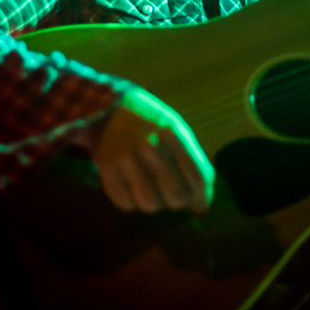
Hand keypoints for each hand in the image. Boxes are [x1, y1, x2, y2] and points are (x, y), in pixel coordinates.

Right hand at [78, 87, 214, 213]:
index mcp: (173, 132)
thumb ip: (193, 160)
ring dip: (155, 202)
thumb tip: (203, 204)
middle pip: (176, 195)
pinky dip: (131, 201)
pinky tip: (132, 188)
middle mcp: (150, 145)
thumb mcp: (175, 128)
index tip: (199, 205)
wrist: (106, 104)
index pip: (198, 176)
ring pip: (151, 203)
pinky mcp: (106, 167)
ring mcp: (126, 156)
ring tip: (152, 190)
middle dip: (179, 202)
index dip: (202, 196)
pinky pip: (125, 202)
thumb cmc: (149, 120)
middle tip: (173, 196)